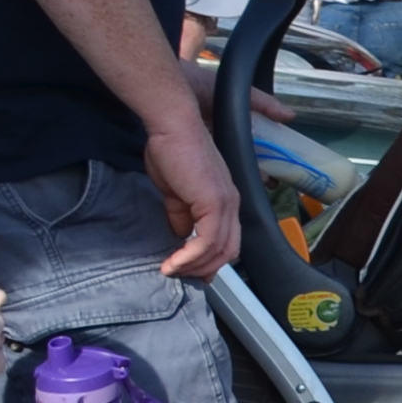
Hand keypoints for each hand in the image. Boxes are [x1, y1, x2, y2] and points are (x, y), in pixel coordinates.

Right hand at [145, 110, 242, 280]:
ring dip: (193, 266)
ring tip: (170, 270)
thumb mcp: (175, 192)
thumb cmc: (172, 151)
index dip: (211, 260)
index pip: (227, 240)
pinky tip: (173, 262)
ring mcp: (225, 204)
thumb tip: (181, 235)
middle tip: (179, 275)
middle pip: (228, 251)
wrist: (172, 127)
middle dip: (203, 268)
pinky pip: (207, 241)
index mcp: (225, 200)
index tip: (190, 270)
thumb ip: (181, 214)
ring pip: (218, 250)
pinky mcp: (214, 203)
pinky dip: (190, 257)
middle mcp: (231, 204)